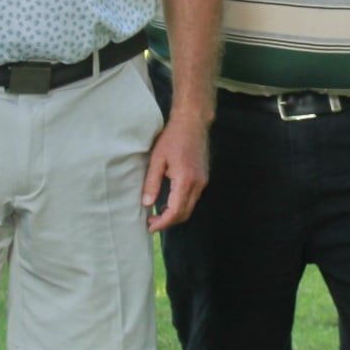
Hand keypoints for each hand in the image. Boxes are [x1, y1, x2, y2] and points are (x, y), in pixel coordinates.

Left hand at [143, 108, 209, 231]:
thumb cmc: (172, 137)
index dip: (163, 222)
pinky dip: (180, 205)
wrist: (192, 122)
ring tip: (157, 214)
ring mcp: (202, 181)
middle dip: (168, 222)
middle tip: (151, 223)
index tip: (150, 226)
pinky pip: (192, 198)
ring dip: (175, 215)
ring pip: (190, 207)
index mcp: (185, 180)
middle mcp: (197, 184)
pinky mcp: (203, 178)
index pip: (175, 211)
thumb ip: (151, 183)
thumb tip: (146, 204)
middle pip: (185, 213)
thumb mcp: (157, 159)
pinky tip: (168, 202)